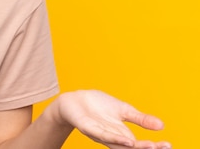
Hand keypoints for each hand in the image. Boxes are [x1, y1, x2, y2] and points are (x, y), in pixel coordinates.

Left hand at [55, 90, 170, 148]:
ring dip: (134, 147)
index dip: (154, 146)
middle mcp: (112, 137)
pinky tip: (127, 140)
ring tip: (150, 146)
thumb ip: (140, 119)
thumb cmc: (98, 106)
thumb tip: (162, 125)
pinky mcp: (88, 127)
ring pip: (119, 144)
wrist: (74, 100)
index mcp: (121, 134)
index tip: (168, 145)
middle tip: (163, 147)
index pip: (139, 144)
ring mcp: (100, 133)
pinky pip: (103, 135)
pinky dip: (115, 139)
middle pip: (131, 148)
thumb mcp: (122, 110)